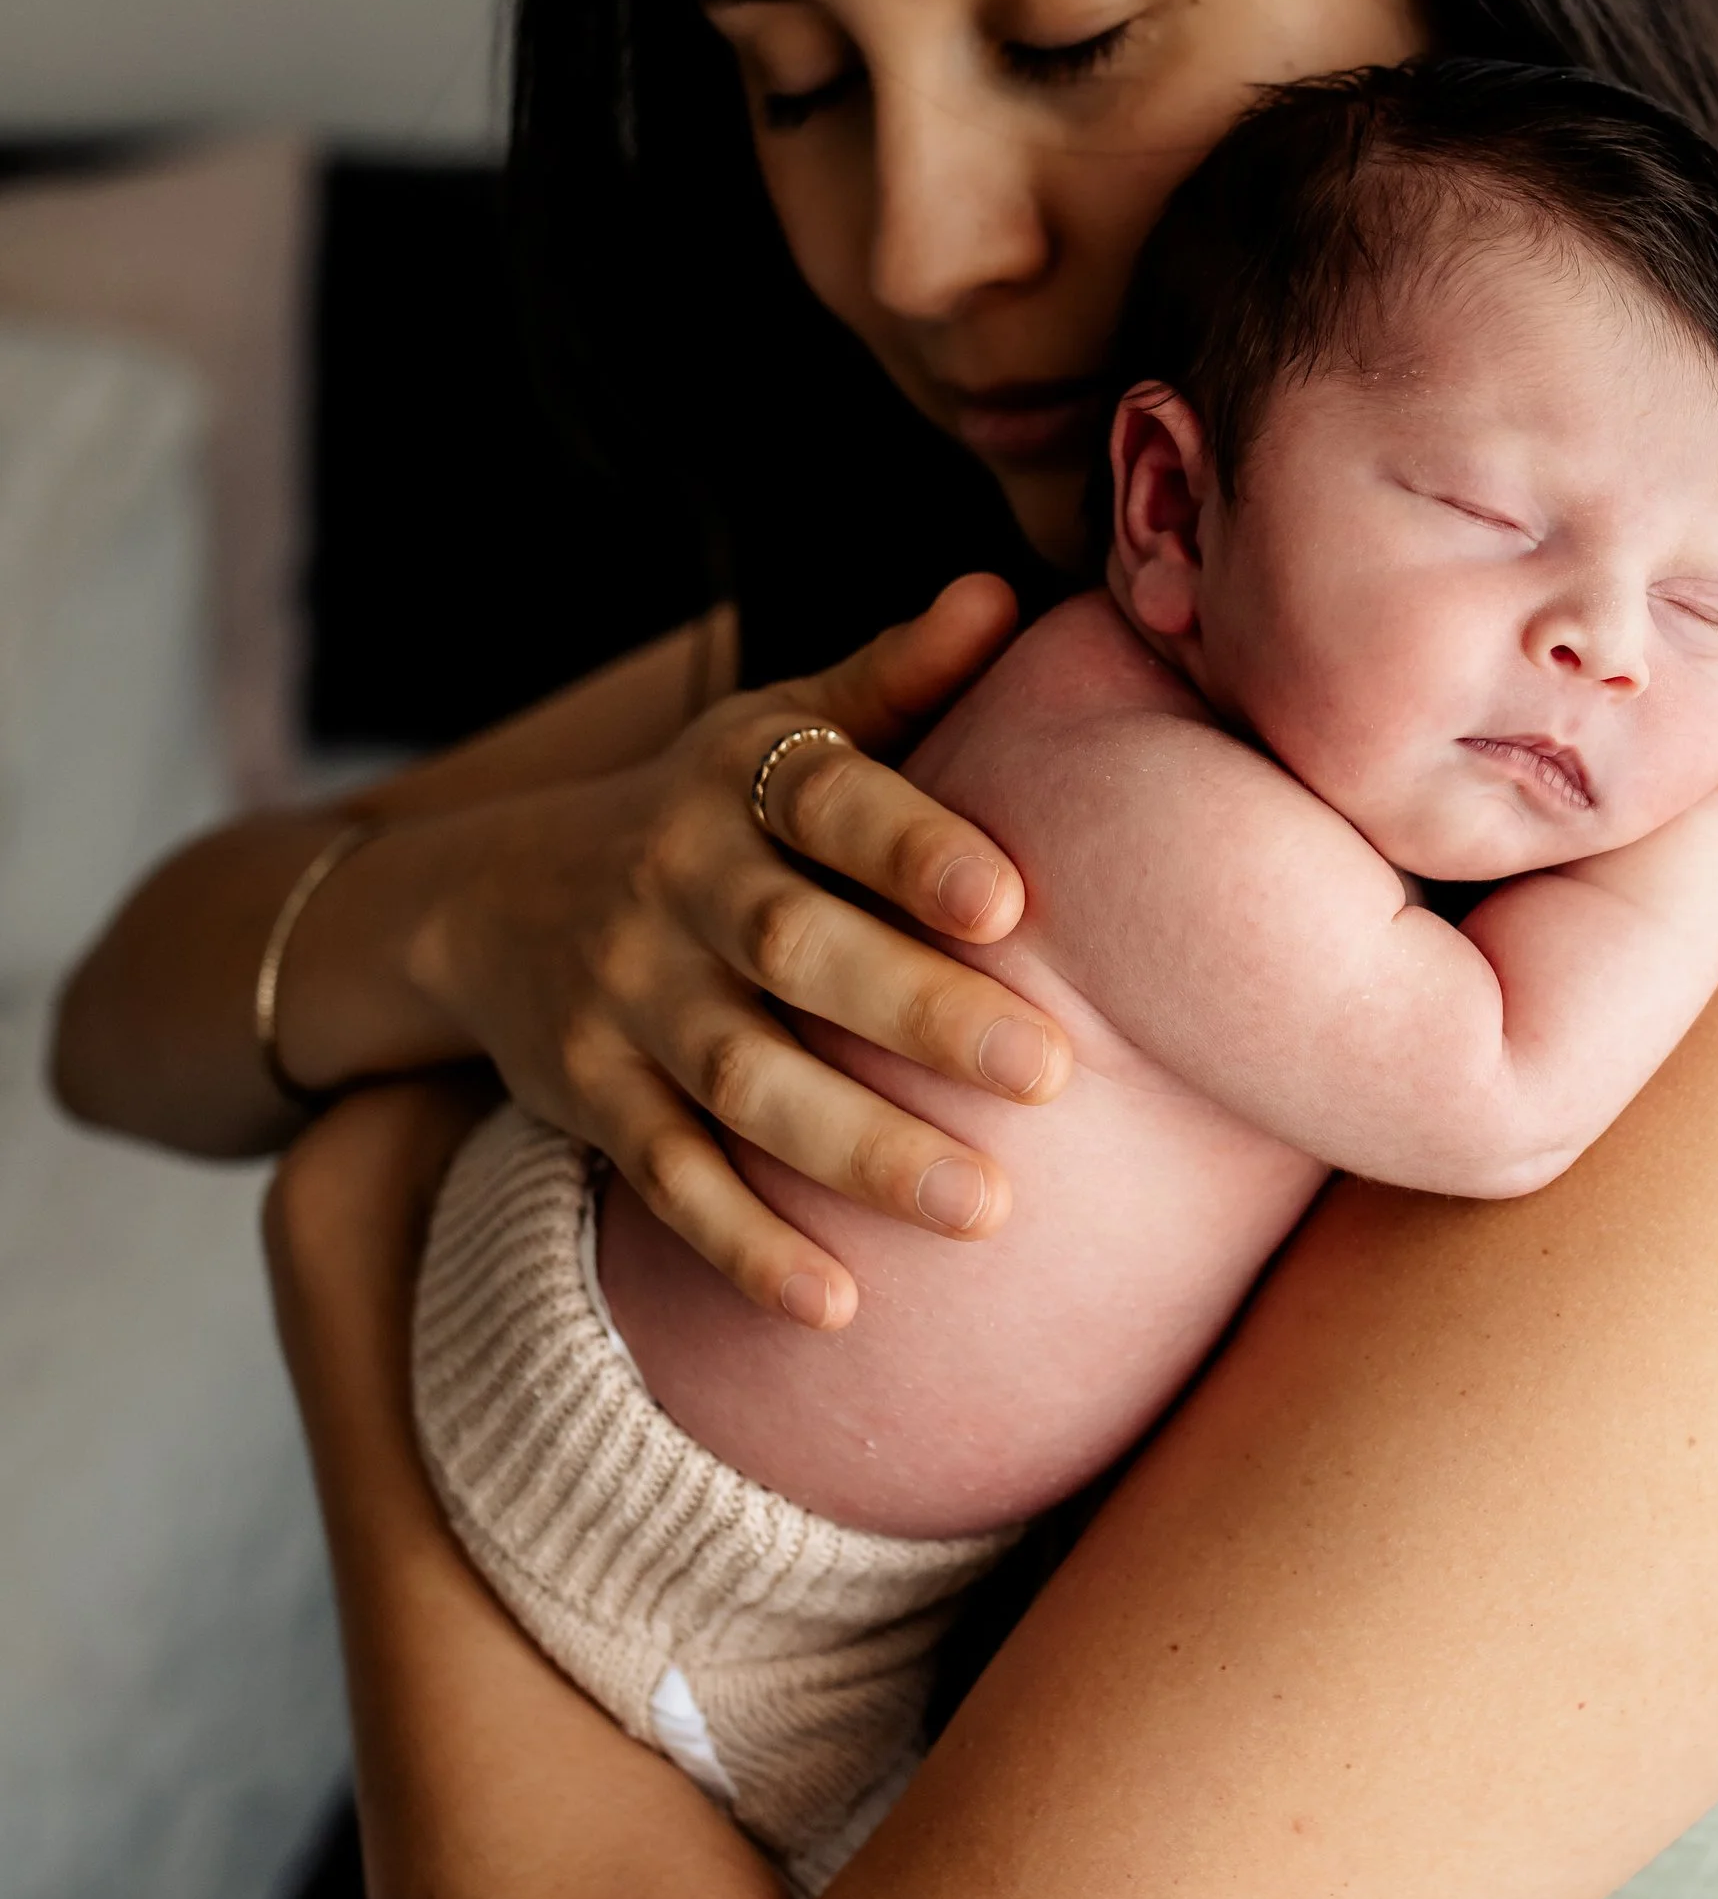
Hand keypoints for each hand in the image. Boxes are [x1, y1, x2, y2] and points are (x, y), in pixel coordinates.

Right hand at [413, 577, 1073, 1323]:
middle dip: (920, 1013)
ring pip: (745, 1083)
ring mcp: (627, 1000)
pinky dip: (747, 1246)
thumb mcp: (776, 728)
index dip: (914, 845)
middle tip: (1050, 1072)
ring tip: (985, 1209)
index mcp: (741, 784)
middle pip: (799, 952)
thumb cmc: (705, 810)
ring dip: (861, 1151)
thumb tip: (1007, 591)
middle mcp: (678, 886)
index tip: (1011, 900)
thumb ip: (897, 680)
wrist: (485, 899)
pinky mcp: (591, 1097)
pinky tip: (838, 1307)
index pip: (831, 801)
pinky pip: (669, 1182)